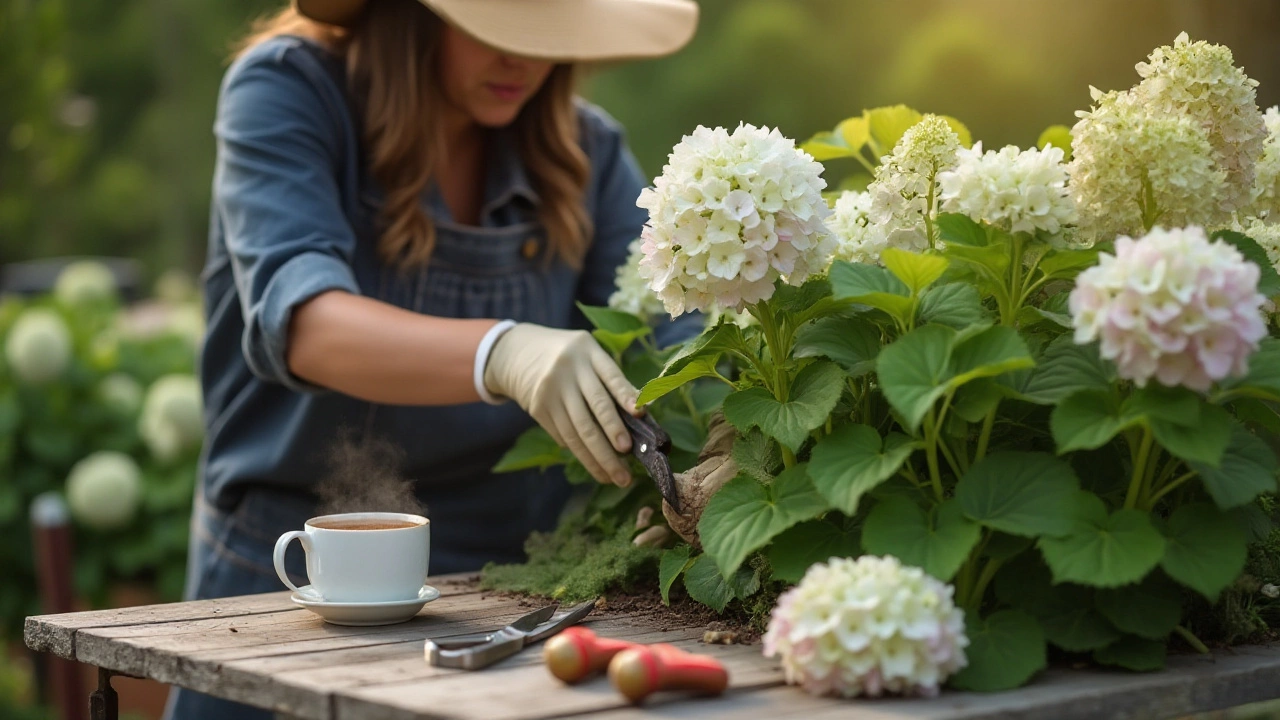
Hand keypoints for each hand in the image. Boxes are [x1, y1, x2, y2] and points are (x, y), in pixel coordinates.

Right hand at [484, 323, 637, 484]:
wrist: (519, 352)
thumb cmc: (571, 359)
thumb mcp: (590, 356)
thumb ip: (613, 381)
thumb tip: (641, 414)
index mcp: (589, 352)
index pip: (611, 375)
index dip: (626, 395)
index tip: (640, 414)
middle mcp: (570, 370)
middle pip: (596, 407)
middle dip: (613, 437)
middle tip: (627, 465)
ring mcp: (551, 390)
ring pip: (577, 430)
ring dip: (597, 458)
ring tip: (614, 477)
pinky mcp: (538, 407)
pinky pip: (563, 435)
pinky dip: (580, 453)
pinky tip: (595, 467)